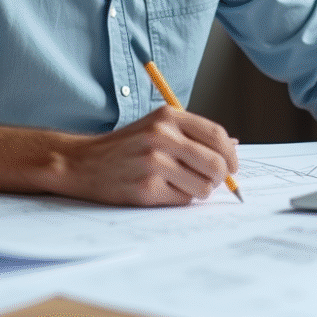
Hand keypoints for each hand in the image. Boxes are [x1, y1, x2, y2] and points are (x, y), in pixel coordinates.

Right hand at [53, 106, 238, 205]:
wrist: (84, 162)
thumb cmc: (126, 146)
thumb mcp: (158, 126)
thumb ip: (193, 133)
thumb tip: (233, 146)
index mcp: (168, 116)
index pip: (217, 135)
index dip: (231, 155)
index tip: (232, 166)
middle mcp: (162, 136)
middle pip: (216, 163)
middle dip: (221, 178)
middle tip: (212, 181)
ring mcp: (153, 162)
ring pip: (203, 186)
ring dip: (199, 191)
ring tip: (182, 184)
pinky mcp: (146, 188)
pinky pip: (183, 200)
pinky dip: (180, 199)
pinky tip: (163, 190)